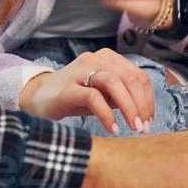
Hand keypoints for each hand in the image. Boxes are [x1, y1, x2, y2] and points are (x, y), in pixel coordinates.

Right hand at [19, 48, 153, 133]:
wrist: (38, 99)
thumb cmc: (75, 98)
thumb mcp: (104, 95)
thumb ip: (123, 96)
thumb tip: (146, 111)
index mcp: (108, 59)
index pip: (138, 76)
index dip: (148, 100)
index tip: (149, 121)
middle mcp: (96, 59)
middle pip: (130, 78)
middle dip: (142, 105)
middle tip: (144, 128)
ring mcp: (80, 70)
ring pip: (114, 83)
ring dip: (129, 107)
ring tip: (134, 127)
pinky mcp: (67, 87)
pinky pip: (93, 97)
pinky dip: (107, 114)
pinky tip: (113, 128)